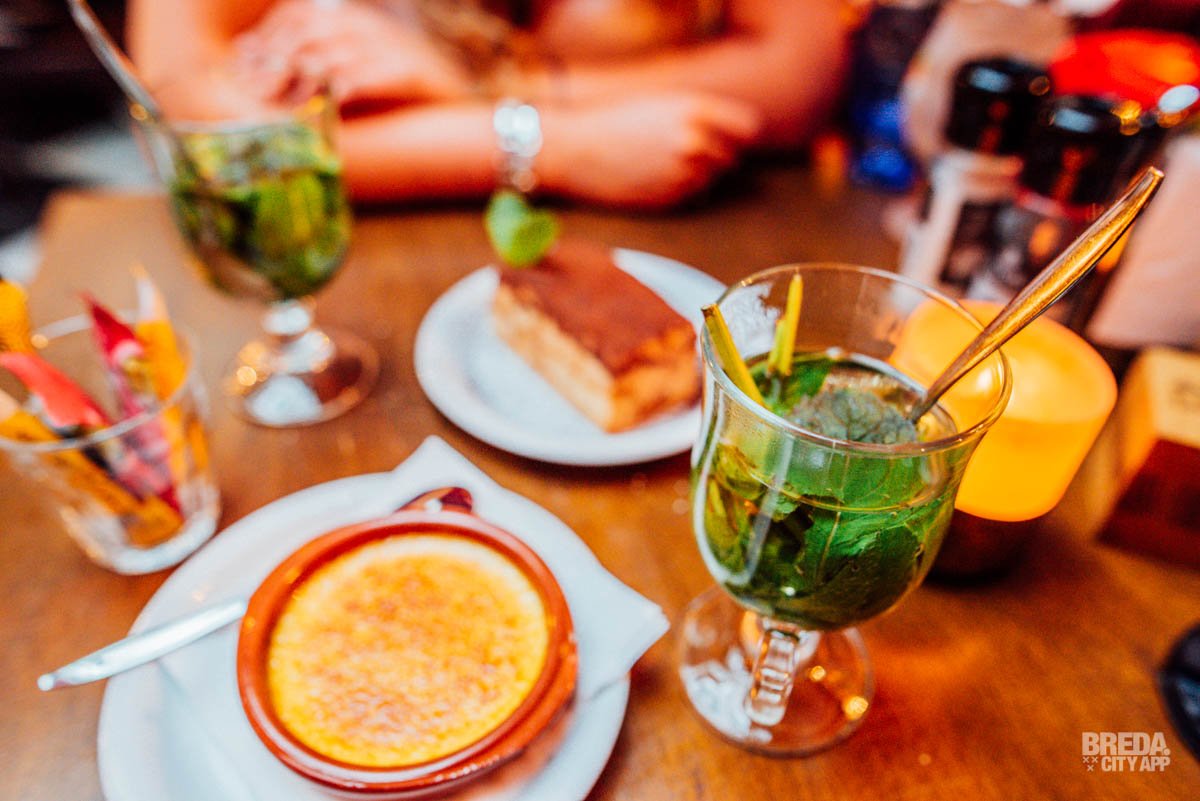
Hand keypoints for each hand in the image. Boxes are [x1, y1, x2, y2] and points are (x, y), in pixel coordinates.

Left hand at [234, 0, 471, 107]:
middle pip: (305, 36)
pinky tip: (320, 113)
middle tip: (254, 90)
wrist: (456, 91)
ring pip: (326, 58)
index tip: (244, 62)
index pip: (297, 16)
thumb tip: (269, 62)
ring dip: (298, 84)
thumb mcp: (361, 58)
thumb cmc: (402, 82)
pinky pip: (356, 81)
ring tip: (281, 106)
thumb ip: (323, 59)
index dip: (267, 37)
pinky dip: (334, 97)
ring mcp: (384, 46)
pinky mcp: (400, 71)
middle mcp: (365, 25)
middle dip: (275, 62)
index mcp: (352, 16)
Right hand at [539, 92, 761, 209]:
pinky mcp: (672, 199)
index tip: (731, 137)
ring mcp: (685, 173)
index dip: (741, 134)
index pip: (749, 128)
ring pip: (712, 179)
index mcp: (696, 110)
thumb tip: (737, 134)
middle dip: (716, 156)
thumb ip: (701, 115)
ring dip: (697, 174)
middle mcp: (696, 142)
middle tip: (683, 152)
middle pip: (732, 157)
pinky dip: (679, 189)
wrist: (574, 150)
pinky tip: (652, 178)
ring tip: (662, 163)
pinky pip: (691, 196)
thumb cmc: (615, 121)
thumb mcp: (662, 103)